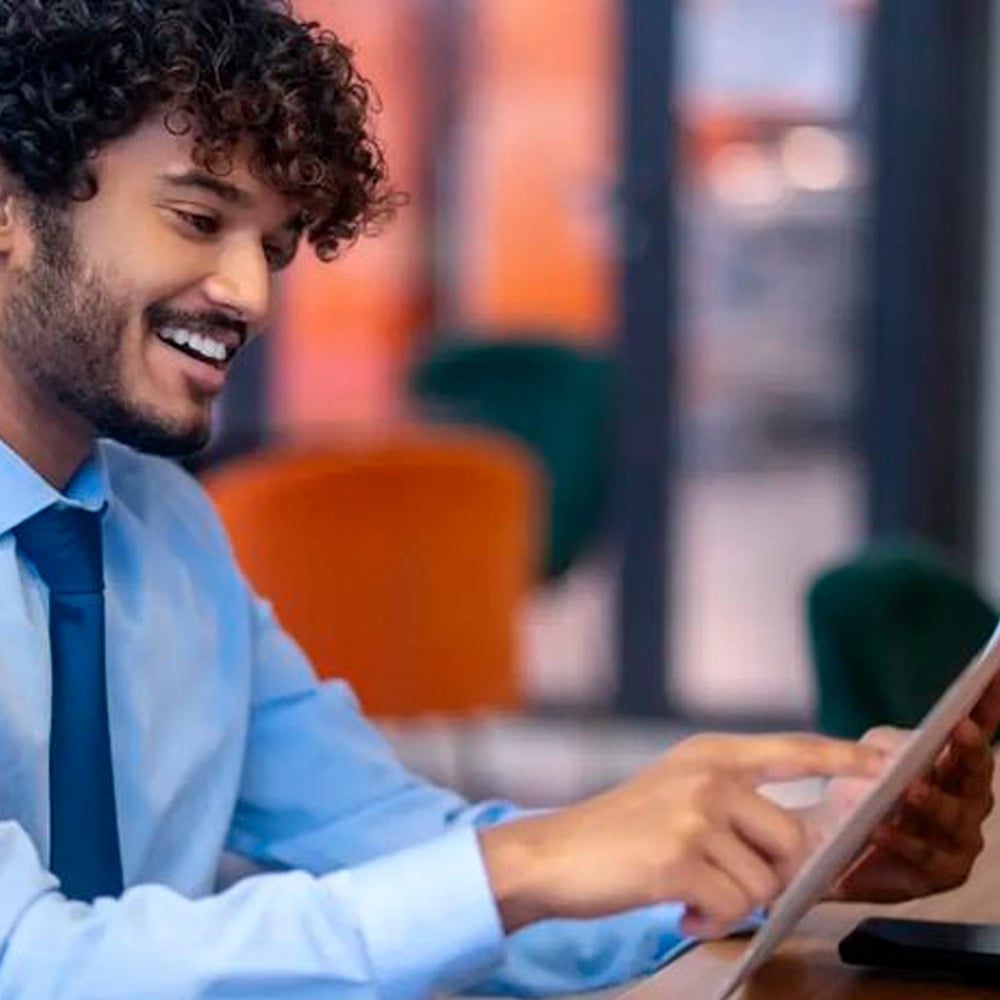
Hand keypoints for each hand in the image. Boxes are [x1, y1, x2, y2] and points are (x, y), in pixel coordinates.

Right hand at [479, 733, 884, 938]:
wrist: (553, 854)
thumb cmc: (618, 831)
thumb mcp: (676, 793)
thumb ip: (733, 801)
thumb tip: (797, 840)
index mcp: (709, 754)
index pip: (792, 748)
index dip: (842, 756)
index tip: (882, 762)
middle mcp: (707, 775)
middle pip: (790, 838)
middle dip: (767, 873)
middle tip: (723, 879)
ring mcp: (693, 814)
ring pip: (765, 880)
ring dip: (733, 900)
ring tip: (690, 890)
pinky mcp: (679, 858)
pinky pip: (734, 906)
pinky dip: (712, 919)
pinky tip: (679, 905)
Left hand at [821, 673, 999, 902]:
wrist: (831, 840)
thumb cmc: (860, 787)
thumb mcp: (874, 752)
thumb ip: (898, 743)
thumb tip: (916, 747)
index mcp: (957, 763)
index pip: (980, 726)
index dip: (989, 701)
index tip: (993, 671)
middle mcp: (970, 799)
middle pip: (976, 772)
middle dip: (970, 749)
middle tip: (959, 727)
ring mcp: (961, 838)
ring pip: (953, 816)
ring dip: (932, 800)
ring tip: (909, 787)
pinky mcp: (942, 873)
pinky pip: (925, 856)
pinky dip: (903, 841)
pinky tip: (881, 829)